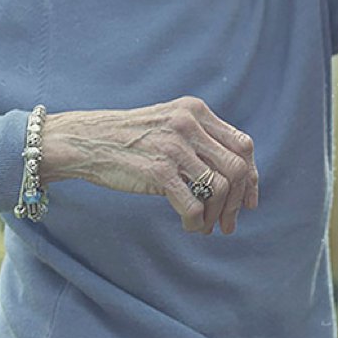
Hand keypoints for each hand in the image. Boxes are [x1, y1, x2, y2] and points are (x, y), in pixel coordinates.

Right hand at [41, 97, 260, 234]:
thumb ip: (198, 138)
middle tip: (229, 223)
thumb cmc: (126, 138)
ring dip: (217, 215)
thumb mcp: (167, 123)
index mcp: (195, 110)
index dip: (252, 177)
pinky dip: (197, 223)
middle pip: (237, 168)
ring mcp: (173, 146)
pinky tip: (190, 227)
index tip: (248, 201)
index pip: (242, 144)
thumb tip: (235, 176)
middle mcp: (188, 124)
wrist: (84, 141)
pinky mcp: (158, 171)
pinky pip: (194, 206)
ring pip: (219, 189)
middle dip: (237, 202)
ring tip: (206, 227)